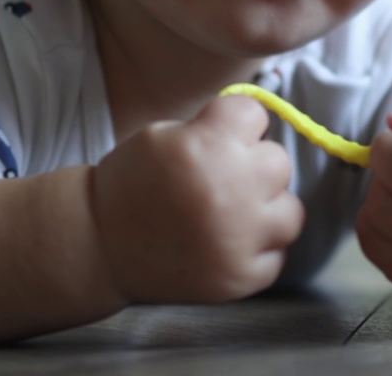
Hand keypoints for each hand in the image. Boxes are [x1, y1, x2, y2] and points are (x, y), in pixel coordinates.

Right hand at [91, 96, 304, 304]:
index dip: (236, 123)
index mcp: (205, 146)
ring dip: (266, 210)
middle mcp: (230, 191)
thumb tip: (261, 126)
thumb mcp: (162, 135)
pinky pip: (277, 255)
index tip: (218, 138)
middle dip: (253, 166)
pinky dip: (257, 251)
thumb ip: (212, 127)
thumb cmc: (133, 184)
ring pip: (290, 212)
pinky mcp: (241, 277)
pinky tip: (227, 244)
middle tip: (224, 180)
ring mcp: (239, 238)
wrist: (101, 246)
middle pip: (278, 161)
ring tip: (233, 214)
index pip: (254, 113)